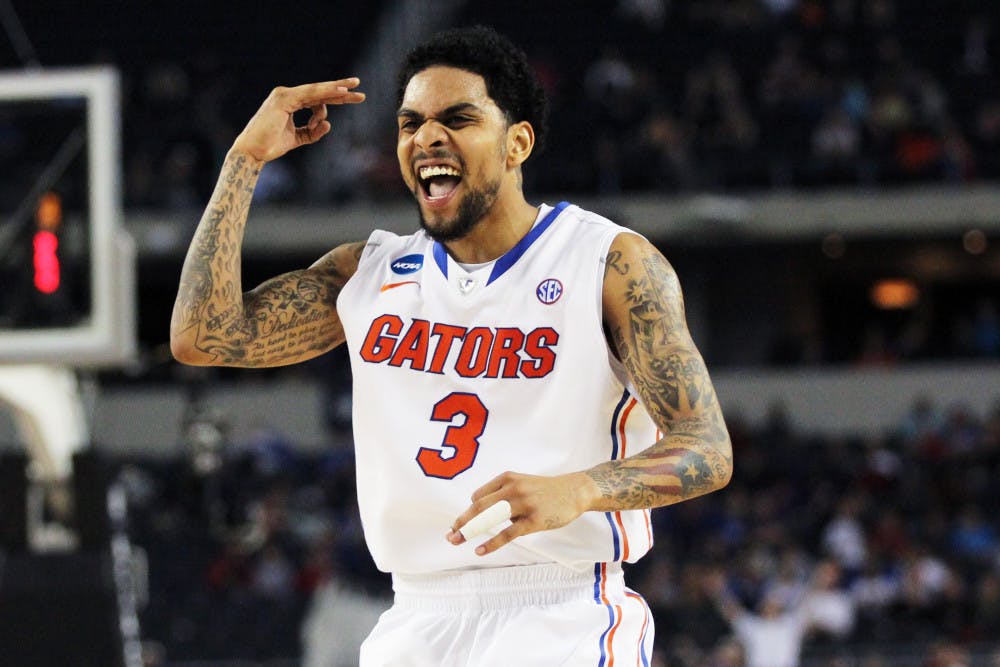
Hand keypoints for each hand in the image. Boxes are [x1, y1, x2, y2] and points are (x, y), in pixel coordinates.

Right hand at [231, 78, 364, 162]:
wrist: (253, 151)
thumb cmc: (271, 145)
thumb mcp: (298, 139)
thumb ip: (312, 132)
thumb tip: (329, 124)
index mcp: (290, 102)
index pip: (316, 98)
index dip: (334, 98)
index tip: (353, 97)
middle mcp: (287, 95)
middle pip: (319, 91)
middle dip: (340, 90)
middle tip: (359, 86)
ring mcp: (285, 95)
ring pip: (317, 91)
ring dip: (336, 92)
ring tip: (354, 93)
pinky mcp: (285, 99)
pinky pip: (311, 94)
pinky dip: (326, 93)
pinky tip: (341, 93)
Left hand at [447, 471, 596, 555]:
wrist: (575, 490)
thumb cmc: (546, 490)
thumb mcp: (522, 484)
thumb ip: (503, 495)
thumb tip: (482, 513)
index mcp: (507, 478)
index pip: (478, 496)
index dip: (468, 512)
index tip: (460, 525)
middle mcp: (512, 488)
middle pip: (479, 506)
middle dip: (461, 521)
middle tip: (449, 535)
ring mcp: (523, 504)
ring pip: (490, 518)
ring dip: (470, 531)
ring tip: (456, 540)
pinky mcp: (533, 520)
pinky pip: (507, 533)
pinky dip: (491, 543)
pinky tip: (480, 550)